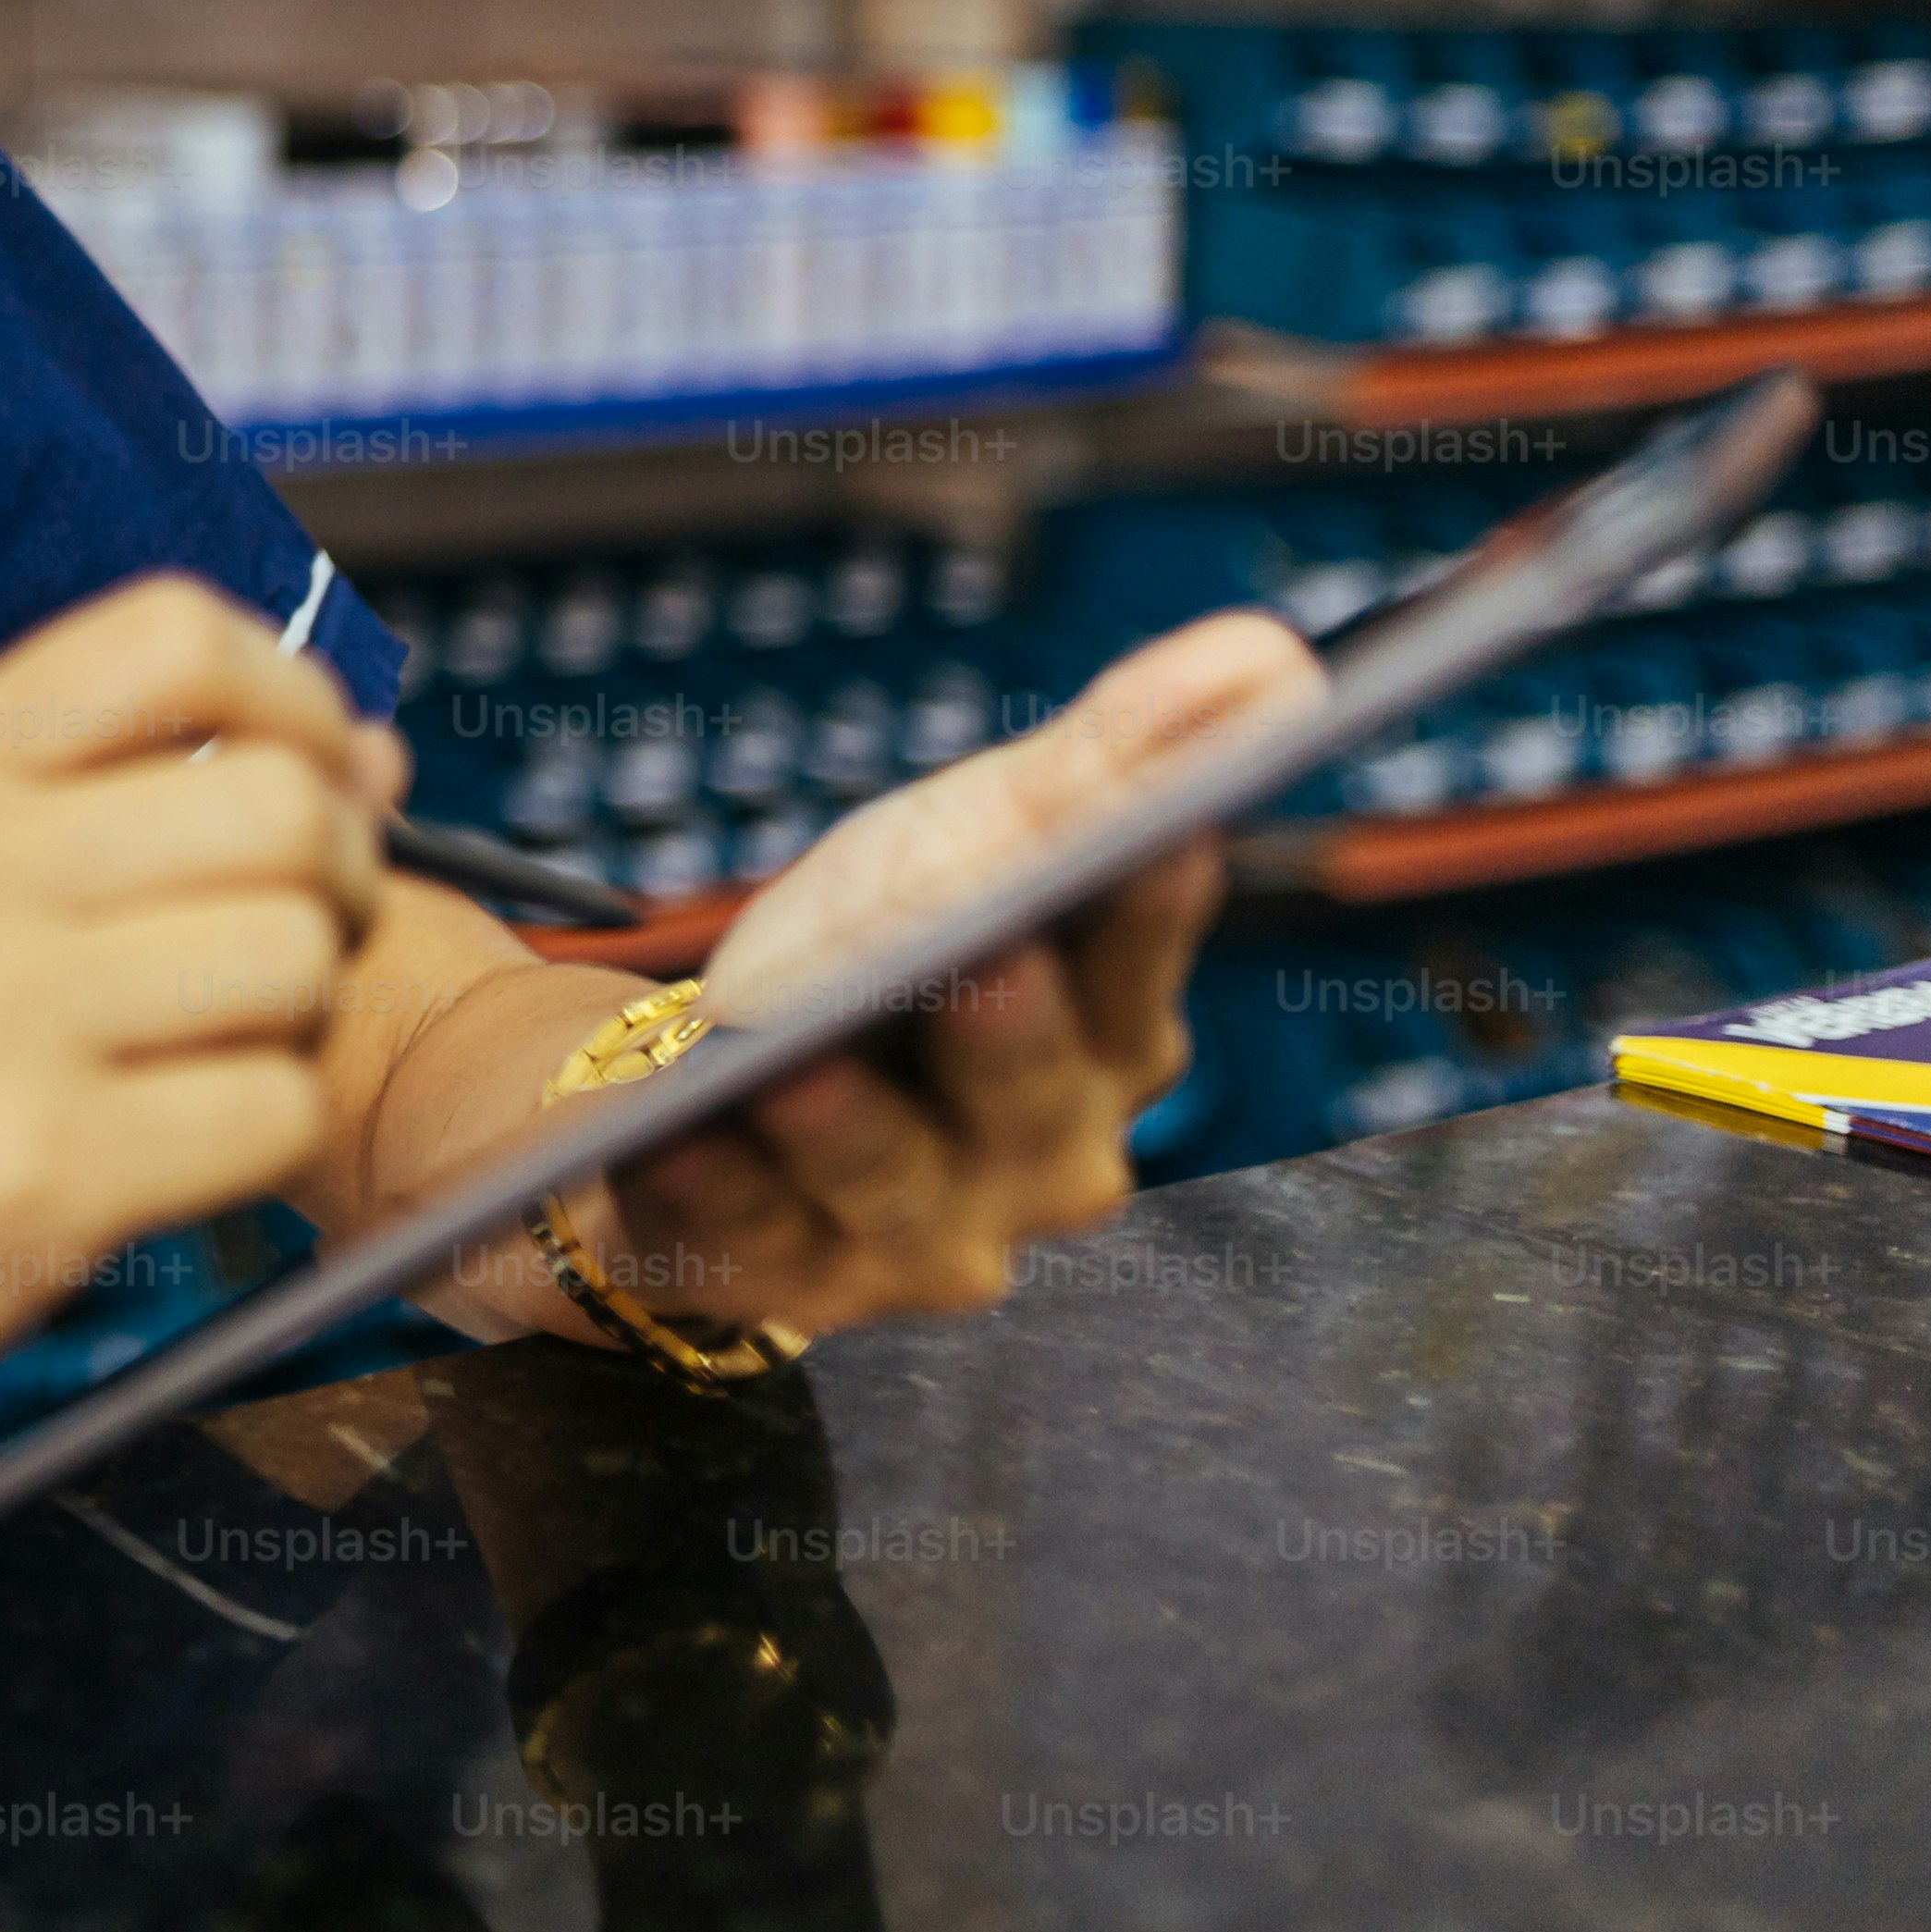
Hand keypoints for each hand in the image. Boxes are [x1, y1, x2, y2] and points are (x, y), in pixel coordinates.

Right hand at [0, 575, 387, 1449]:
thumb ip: (138, 792)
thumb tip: (380, 757)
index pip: (178, 635)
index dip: (295, 698)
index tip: (313, 775)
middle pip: (282, 807)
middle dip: (336, 881)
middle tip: (283, 947)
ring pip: (299, 961)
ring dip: (300, 1020)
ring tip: (209, 1053)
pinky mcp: (40, 1171)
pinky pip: (277, 1111)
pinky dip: (264, 1137)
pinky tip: (175, 1147)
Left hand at [556, 610, 1323, 1344]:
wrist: (701, 1089)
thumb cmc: (875, 953)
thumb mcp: (976, 843)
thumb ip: (1110, 761)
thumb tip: (1266, 654)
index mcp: (1109, 1050)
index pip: (1138, 967)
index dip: (1146, 911)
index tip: (1163, 837)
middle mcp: (1034, 1167)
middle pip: (1029, 1098)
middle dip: (1010, 1033)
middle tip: (988, 959)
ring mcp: (908, 1239)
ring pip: (885, 1182)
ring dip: (844, 1127)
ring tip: (791, 1065)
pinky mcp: (775, 1278)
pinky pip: (742, 1236)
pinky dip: (704, 1184)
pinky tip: (664, 1134)